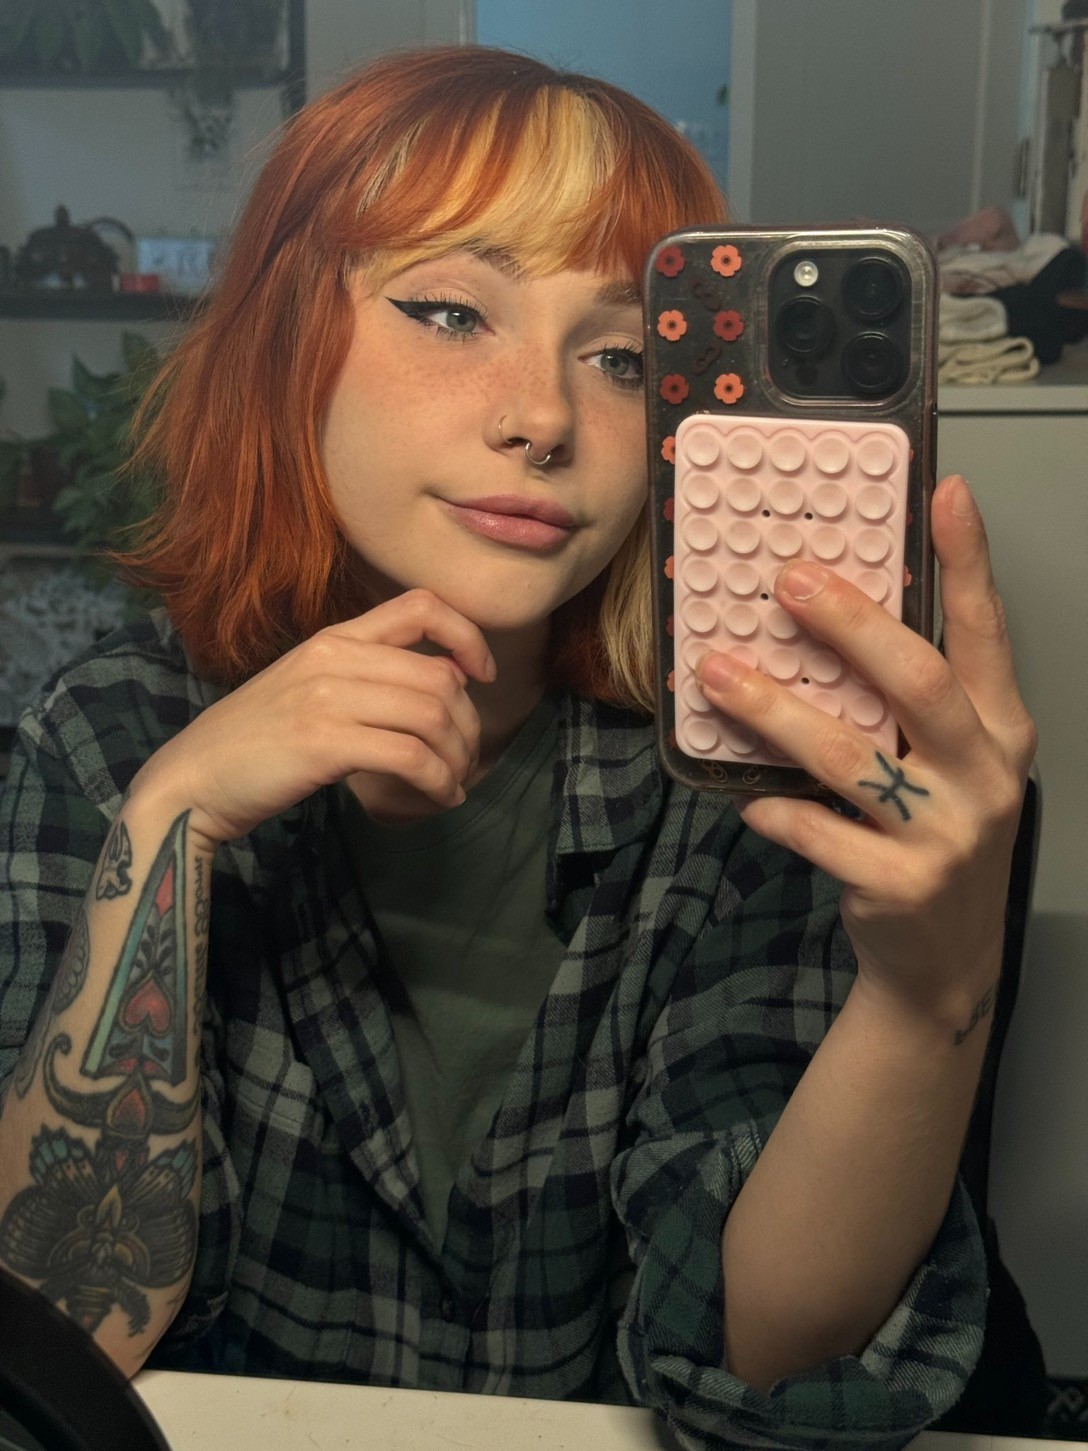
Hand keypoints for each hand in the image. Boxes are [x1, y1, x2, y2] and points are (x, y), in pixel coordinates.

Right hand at [132, 589, 493, 846]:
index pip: (421, 606)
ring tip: (453, 783)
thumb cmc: (255, 744)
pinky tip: (439, 797)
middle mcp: (333, 659)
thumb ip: (365, 678)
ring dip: (457, 758)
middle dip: (468, 725)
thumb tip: (441, 684)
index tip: (481, 676)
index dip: (466, 636)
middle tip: (465, 759)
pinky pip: (410, 756)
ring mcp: (326, 699)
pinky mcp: (324, 744)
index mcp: (333, 639)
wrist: (191, 781)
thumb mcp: (308, 690)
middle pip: (439, 676)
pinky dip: (438, 781)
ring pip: (432, 716)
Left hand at [695, 476, 1036, 1017]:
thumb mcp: (946, 762)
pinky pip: (819, 833)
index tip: (946, 493)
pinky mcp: (901, 885)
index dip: (969, 562)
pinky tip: (743, 796)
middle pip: (918, 682)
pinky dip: (775, 808)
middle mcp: (987, 774)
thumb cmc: (935, 836)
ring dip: (776, 711)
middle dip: (850, 624)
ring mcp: (949, 833)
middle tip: (786, 579)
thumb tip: (827, 613)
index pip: (987, 631)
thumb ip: (906, 702)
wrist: (946, 959)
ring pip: (851, 757)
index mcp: (1001, 729)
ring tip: (718, 673)